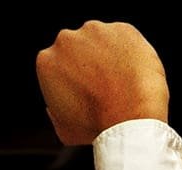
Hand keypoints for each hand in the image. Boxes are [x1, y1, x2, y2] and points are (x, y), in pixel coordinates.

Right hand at [35, 21, 168, 146]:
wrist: (130, 119)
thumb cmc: (96, 129)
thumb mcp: (63, 127)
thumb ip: (55, 110)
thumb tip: (54, 105)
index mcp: (47, 60)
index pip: (58, 64)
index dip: (73, 78)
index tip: (86, 90)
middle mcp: (66, 39)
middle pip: (78, 47)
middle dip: (89, 62)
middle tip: (105, 84)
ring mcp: (95, 31)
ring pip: (102, 41)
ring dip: (109, 54)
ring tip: (122, 80)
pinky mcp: (122, 28)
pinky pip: (125, 39)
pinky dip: (130, 52)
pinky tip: (134, 72)